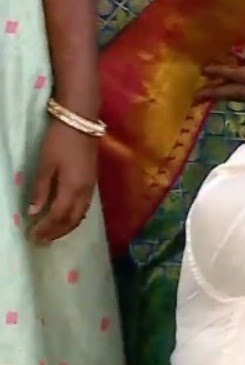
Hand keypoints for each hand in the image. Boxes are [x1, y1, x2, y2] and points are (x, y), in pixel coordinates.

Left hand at [28, 120, 97, 242]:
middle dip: (56, 232)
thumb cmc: (60, 142)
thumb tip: (34, 211)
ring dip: (66, 228)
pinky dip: (74, 218)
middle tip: (41, 240)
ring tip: (52, 234)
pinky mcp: (92, 183)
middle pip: (72, 220)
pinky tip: (65, 218)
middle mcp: (84, 192)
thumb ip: (41, 189)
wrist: (82, 123)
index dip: (45, 228)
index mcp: (72, 188)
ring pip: (80, 216)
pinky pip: (84, 208)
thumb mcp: (45, 164)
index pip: (58, 216)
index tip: (32, 236)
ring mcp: (90, 188)